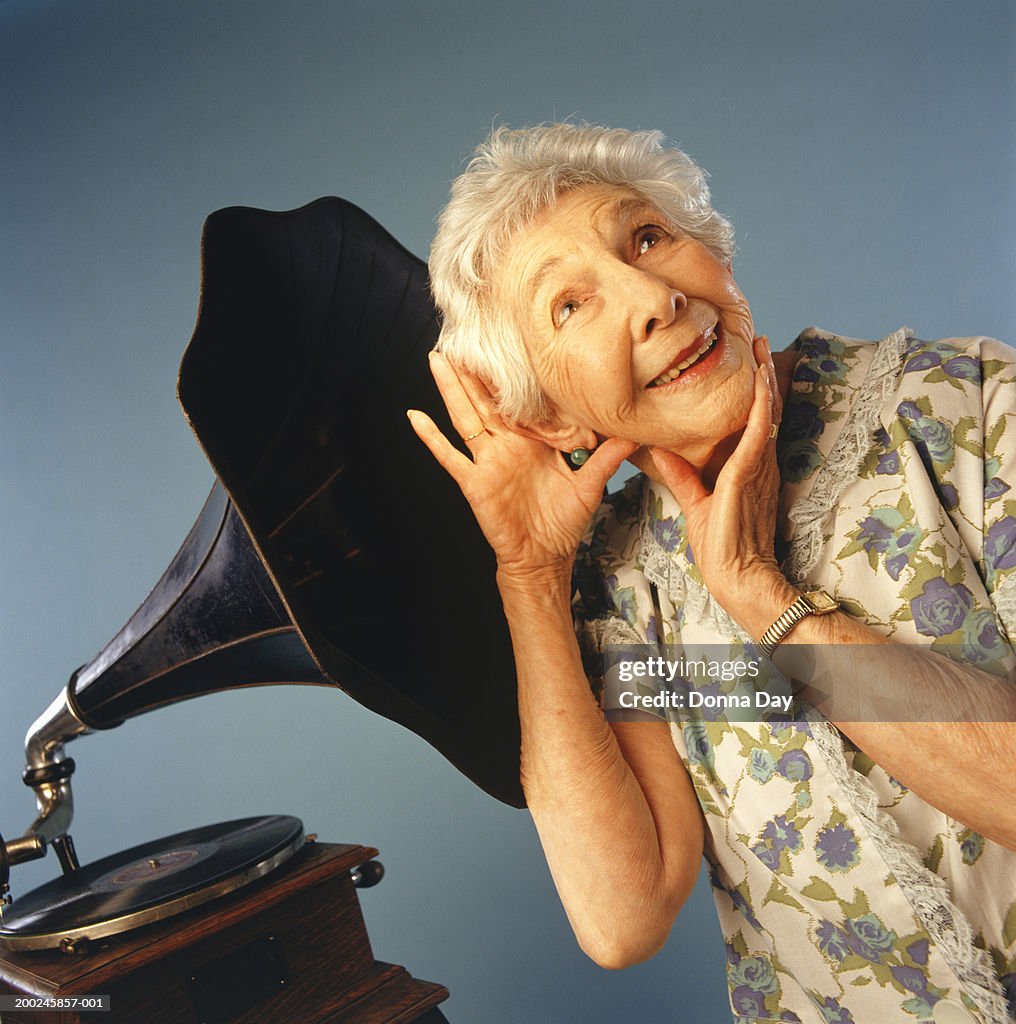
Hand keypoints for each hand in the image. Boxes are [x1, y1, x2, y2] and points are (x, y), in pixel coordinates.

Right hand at [408, 353, 637, 584]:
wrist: (544, 557)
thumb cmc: (563, 522)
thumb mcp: (591, 484)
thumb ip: (608, 456)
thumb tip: (634, 432)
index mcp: (532, 440)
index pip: (520, 400)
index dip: (512, 374)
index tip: (508, 342)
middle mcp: (506, 445)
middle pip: (485, 400)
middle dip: (473, 370)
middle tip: (461, 337)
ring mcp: (487, 461)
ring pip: (465, 417)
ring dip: (450, 389)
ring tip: (437, 359)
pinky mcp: (474, 482)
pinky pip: (449, 457)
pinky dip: (431, 438)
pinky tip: (415, 417)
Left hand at [649, 337, 792, 629]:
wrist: (737, 578)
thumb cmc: (721, 547)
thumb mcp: (696, 503)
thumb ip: (682, 476)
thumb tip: (661, 452)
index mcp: (748, 470)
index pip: (753, 423)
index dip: (754, 393)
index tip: (750, 363)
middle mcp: (759, 464)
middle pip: (764, 410)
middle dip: (764, 374)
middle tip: (761, 340)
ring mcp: (757, 469)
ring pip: (764, 414)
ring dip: (765, 379)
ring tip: (762, 347)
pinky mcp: (749, 476)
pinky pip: (758, 434)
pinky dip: (760, 407)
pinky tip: (760, 384)